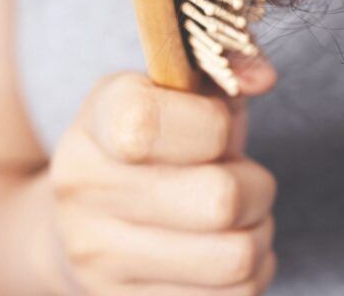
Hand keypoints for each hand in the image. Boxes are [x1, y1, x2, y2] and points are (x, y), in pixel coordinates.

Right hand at [48, 61, 277, 295]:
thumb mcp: (183, 93)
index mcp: (99, 121)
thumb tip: (262, 77)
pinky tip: (225, 251)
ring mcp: (99, 259)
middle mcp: (84, 190)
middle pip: (219, 200)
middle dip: (258, 186)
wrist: (81, 224)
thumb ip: (225, 70)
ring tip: (239, 218)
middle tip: (244, 179)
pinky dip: (252, 273)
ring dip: (259, 234)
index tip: (215, 129)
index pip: (149, 124)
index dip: (213, 127)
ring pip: (236, 258)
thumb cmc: (159, 146)